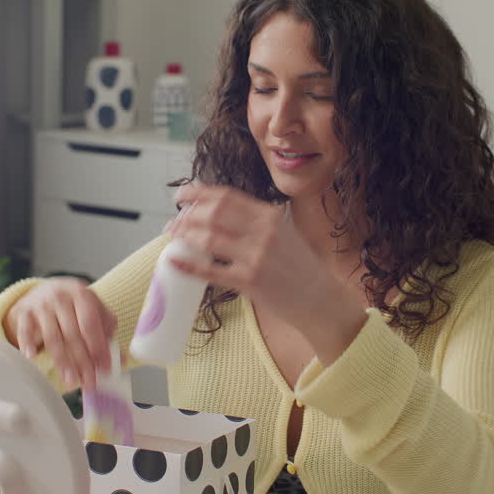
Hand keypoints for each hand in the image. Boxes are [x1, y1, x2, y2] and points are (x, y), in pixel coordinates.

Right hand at [4, 277, 116, 387]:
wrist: (42, 289)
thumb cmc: (72, 304)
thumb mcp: (92, 308)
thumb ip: (106, 330)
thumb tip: (120, 358)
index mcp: (81, 294)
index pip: (90, 324)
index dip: (98, 347)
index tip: (104, 367)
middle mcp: (60, 298)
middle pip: (73, 334)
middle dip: (82, 361)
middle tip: (89, 380)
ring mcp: (41, 305)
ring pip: (52, 337)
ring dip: (62, 362)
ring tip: (71, 380)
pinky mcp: (24, 312)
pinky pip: (25, 330)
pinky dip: (28, 344)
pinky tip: (34, 357)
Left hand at [165, 183, 335, 330]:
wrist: (320, 300)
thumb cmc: (300, 268)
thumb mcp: (283, 233)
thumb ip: (256, 222)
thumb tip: (218, 215)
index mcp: (270, 215)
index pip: (227, 196)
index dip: (198, 193)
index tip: (181, 196)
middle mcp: (263, 231)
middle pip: (213, 213)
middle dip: (186, 215)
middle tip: (173, 223)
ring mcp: (256, 256)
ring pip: (208, 238)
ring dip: (184, 236)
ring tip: (174, 239)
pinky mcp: (250, 281)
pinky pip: (210, 271)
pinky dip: (188, 265)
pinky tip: (175, 262)